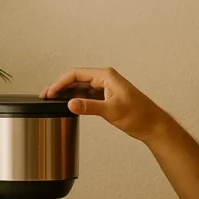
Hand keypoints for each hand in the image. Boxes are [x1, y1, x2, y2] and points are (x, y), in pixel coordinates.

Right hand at [39, 67, 168, 142]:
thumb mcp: (112, 110)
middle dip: (60, 86)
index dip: (60, 82)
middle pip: (76, 79)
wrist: (152, 125)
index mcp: (106, 76)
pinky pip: (86, 95)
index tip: (50, 92)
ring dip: (66, 93)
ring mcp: (105, 88)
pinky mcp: (106, 97)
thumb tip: (71, 103)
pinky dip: (75, 99)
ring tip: (52, 100)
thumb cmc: (139, 115)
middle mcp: (105, 79)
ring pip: (80, 87)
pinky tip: (68, 104)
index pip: (77, 74)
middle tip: (45, 95)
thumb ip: (90, 107)